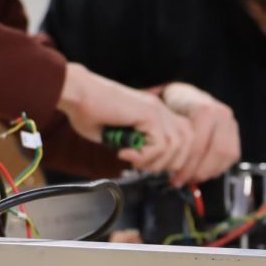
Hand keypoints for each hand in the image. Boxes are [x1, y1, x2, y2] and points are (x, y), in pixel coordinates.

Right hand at [58, 63, 193, 174]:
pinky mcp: (149, 113)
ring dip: (153, 161)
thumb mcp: (117, 136)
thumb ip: (136, 147)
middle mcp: (160, 110)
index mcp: (155, 113)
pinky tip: (124, 152)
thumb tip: (145, 164)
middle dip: (169, 163)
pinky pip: (160, 145)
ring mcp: (156, 110)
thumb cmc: (88, 112)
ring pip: (176, 146)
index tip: (156, 171)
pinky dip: (144, 156)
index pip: (184, 138)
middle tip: (141, 165)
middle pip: (188, 142)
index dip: (175, 158)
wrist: (77, 94)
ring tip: (131, 158)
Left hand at [160, 82, 240, 185]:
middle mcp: (222, 114)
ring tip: (192, 178)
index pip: (199, 145)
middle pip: (217, 152)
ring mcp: (230, 121)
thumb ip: (168, 139)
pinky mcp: (234, 131)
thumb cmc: (172, 108)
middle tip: (183, 181)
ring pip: (227, 155)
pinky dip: (218, 168)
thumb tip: (161, 163)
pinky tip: (203, 172)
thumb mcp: (165, 118)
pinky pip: (232, 155)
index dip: (187, 166)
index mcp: (205, 110)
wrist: (184, 96)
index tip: (174, 178)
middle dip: (199, 171)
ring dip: (209, 172)